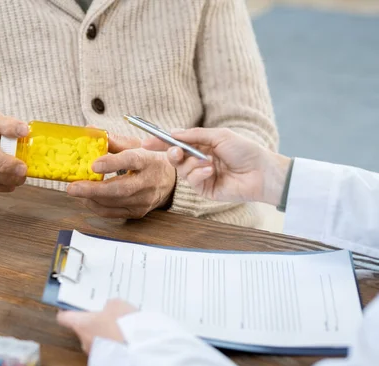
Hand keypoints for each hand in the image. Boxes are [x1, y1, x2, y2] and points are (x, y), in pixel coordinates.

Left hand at [57, 299, 137, 353]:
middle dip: (94, 324)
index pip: (64, 318)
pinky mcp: (106, 364)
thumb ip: (109, 306)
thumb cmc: (123, 325)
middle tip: (108, 318)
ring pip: (96, 341)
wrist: (138, 352)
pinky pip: (107, 351)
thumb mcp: (117, 305)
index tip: (72, 310)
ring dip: (105, 337)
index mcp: (81, 324)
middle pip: (83, 330)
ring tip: (121, 331)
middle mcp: (84, 341)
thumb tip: (109, 309)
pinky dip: (113, 347)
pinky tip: (126, 342)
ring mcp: (94, 354)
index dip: (68, 312)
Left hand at [66, 134, 176, 218]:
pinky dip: (96, 207)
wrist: (170, 180)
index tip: (93, 165)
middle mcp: (148, 182)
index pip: (132, 161)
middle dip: (94, 190)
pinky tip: (86, 199)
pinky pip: (113, 213)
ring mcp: (144, 200)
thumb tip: (89, 130)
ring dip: (91, 198)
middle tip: (73, 187)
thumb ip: (113, 140)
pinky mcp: (138, 212)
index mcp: (149, 160)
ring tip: (76, 191)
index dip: (112, 164)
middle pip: (121, 189)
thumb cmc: (149, 160)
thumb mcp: (136, 145)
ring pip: (114, 203)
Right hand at [142, 128, 290, 205]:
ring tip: (209, 162)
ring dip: (193, 164)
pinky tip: (212, 171)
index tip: (145, 142)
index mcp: (202, 146)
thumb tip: (173, 133)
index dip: (160, 143)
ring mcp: (201, 177)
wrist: (262, 172)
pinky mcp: (205, 190)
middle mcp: (199, 161)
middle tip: (175, 152)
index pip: (176, 144)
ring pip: (182, 170)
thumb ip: (194, 135)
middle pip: (174, 158)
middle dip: (172, 154)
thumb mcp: (218, 136)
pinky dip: (199, 174)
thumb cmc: (245, 151)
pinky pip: (192, 181)